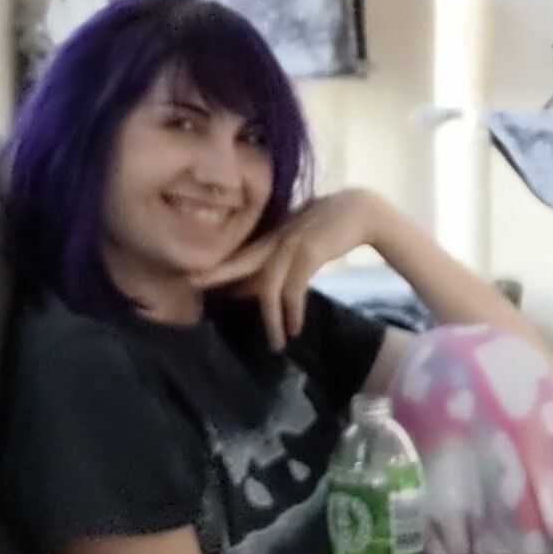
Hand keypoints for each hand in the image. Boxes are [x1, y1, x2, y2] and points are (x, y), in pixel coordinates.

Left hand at [189, 188, 385, 353]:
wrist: (359, 210)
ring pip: (269, 288)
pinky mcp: (308, 253)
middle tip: (192, 284)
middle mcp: (276, 240)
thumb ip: (283, 250)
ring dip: (271, 320)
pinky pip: (294, 290)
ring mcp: (291, 245)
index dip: (220, 269)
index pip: (241, 255)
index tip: (197, 281)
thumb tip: (268, 278)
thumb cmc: (331, 224)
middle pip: (240, 261)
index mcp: (274, 236)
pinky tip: (294, 328)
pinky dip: (292, 312)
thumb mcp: (301, 236)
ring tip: (276, 343)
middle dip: (216, 274)